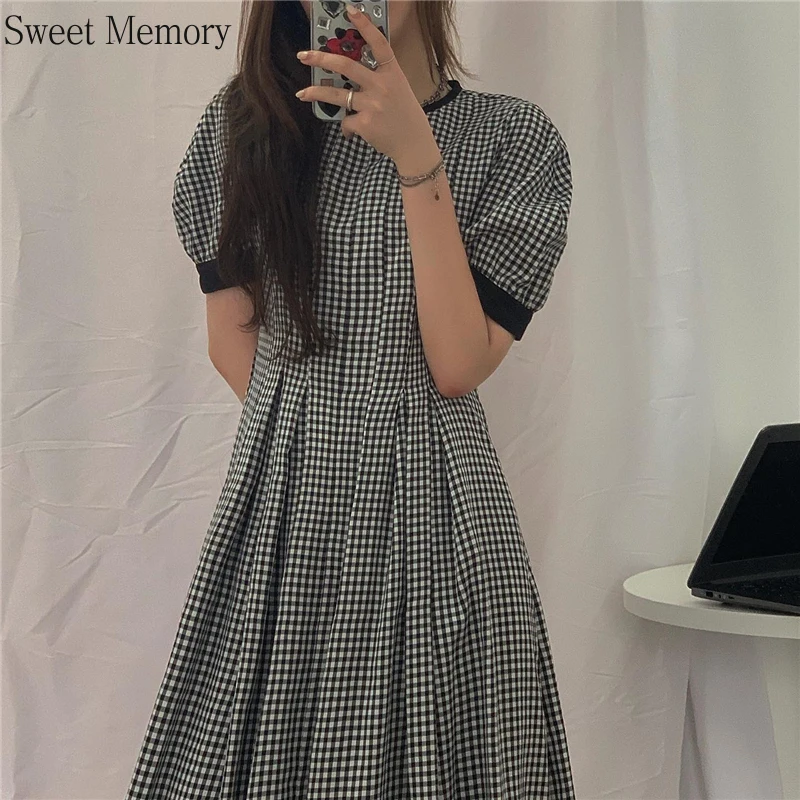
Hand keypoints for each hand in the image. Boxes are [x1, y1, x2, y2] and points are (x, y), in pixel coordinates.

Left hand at [294, 3, 434, 163]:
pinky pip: (346, 121)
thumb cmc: (405, 116)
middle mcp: (382, 86)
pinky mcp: (365, 124)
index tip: (350, 10)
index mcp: (393, 73)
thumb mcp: (398, 90)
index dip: (365, 25)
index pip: (379, 44)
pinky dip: (347, 127)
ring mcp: (373, 105)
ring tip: (302, 94)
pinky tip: (354, 131)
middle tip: (304, 55)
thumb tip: (348, 75)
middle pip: (347, 66)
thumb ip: (378, 78)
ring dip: (316, 94)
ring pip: (337, 95)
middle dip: (321, 59)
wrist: (414, 145)